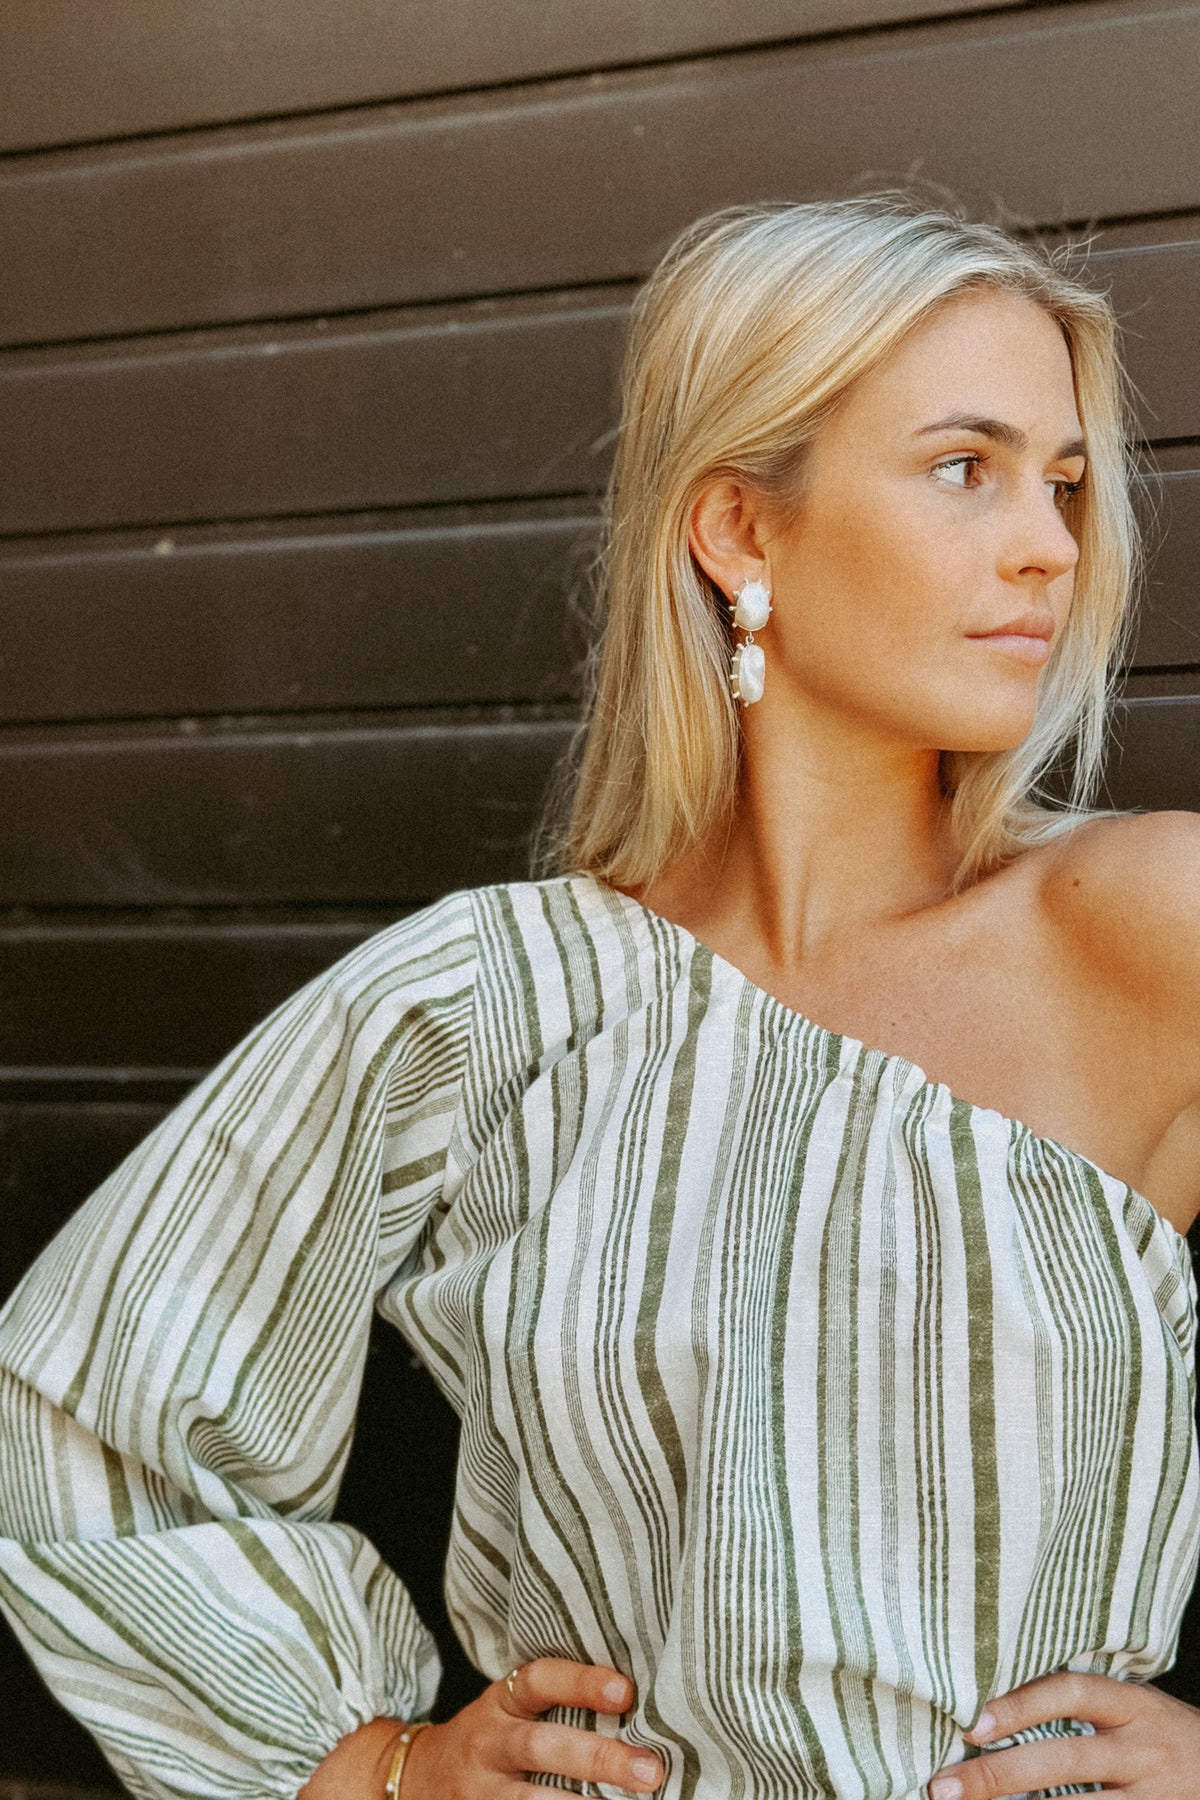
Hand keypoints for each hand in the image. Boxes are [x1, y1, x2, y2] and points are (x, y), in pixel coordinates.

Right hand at [400, 1657, 664, 1796]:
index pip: (539, 1680)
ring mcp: (481, 1790)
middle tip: (650, 1771)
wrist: (417, 1778)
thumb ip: (556, 1705)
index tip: (626, 1691)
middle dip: (599, 1759)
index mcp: (502, 1703)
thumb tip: (635, 1707)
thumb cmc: (489, 1739)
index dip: (581, 1682)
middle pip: (543, 1747)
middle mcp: (489, 1743)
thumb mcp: (510, 1710)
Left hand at [928, 1671, 1199, 1797]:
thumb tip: (992, 1707)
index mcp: (1135, 1705)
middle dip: (1000, 1774)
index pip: (1072, 1693)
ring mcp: (1155, 1797)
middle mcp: (1146, 1750)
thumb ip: (1083, 1705)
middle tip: (944, 1785)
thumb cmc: (1163, 1735)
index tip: (972, 1723)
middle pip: (1066, 1760)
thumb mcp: (1135, 1707)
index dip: (1021, 1705)